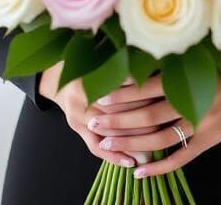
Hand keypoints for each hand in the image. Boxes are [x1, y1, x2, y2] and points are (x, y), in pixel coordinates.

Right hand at [38, 61, 166, 167]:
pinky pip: (95, 147)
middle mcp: (81, 96)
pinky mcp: (76, 128)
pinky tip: (130, 162)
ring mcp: (76, 115)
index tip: (161, 100)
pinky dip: (113, 157)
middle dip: (140, 120)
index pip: (121, 90)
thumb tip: (154, 71)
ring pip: (107, 132)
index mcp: (90, 74)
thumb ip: (124, 65)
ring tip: (153, 147)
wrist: (58, 76)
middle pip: (115, 113)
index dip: (142, 95)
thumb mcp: (103, 58)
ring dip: (131, 141)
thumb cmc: (88, 64)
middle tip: (163, 125)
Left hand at [87, 66, 220, 179]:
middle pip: (149, 116)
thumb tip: (138, 64)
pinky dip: (159, 166)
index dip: (123, 94)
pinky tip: (139, 172)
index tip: (100, 97)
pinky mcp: (209, 140)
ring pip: (160, 138)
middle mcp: (193, 102)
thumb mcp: (199, 58)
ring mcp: (202, 124)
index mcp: (189, 78)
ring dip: (131, 143)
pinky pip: (181, 157)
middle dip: (119, 120)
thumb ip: (173, 65)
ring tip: (107, 144)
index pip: (148, 89)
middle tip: (94, 121)